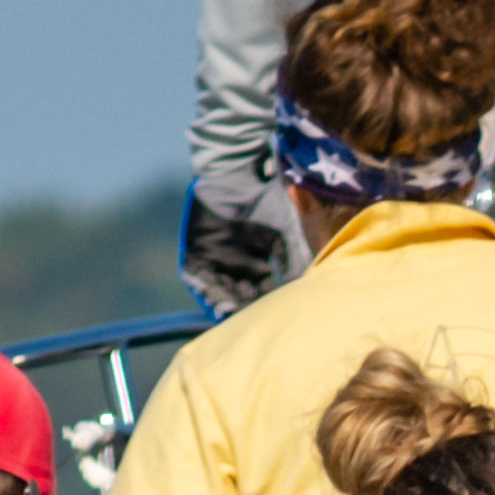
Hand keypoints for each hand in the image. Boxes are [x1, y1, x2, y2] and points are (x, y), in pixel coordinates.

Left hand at [179, 181, 291, 308]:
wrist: (237, 174)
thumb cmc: (266, 199)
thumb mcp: (287, 230)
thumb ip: (293, 258)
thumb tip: (298, 285)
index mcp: (257, 262)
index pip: (260, 292)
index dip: (263, 305)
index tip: (269, 317)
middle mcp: (235, 263)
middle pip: (238, 294)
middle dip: (241, 308)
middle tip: (247, 319)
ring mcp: (214, 258)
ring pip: (218, 289)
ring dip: (222, 303)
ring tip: (229, 313)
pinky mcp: (196, 252)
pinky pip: (196, 278)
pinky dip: (203, 290)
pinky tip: (213, 300)